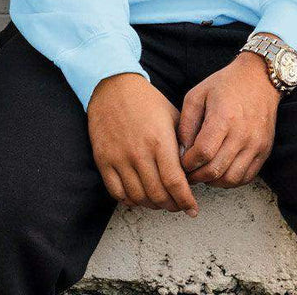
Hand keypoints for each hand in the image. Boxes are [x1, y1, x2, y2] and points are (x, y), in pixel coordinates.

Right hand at [87, 72, 199, 216]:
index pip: (175, 182)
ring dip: (153, 205)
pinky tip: (140, 197)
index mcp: (159, 141)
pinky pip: (117, 193)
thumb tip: (191, 169)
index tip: (192, 208)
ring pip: (138, 197)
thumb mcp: (172, 116)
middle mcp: (139, 153)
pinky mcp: (104, 160)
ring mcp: (119, 158)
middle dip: (172, 205)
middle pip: (158, 195)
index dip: (185, 200)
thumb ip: (182, 143)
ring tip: (161, 202)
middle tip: (178, 205)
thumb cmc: (147, 101)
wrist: (114, 87)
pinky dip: (130, 201)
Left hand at [177, 46, 281, 188]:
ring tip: (203, 172)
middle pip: (215, 170)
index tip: (181, 161)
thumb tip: (181, 152)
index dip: (188, 163)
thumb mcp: (198, 95)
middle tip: (187, 172)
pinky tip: (220, 170)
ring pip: (231, 179)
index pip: (203, 153)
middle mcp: (242, 134)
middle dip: (196, 176)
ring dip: (213, 181)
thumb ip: (186, 124)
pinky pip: (246, 177)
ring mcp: (256, 144)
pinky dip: (230, 180)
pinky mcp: (265, 150)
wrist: (260, 78)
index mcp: (224, 118)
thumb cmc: (226, 84)